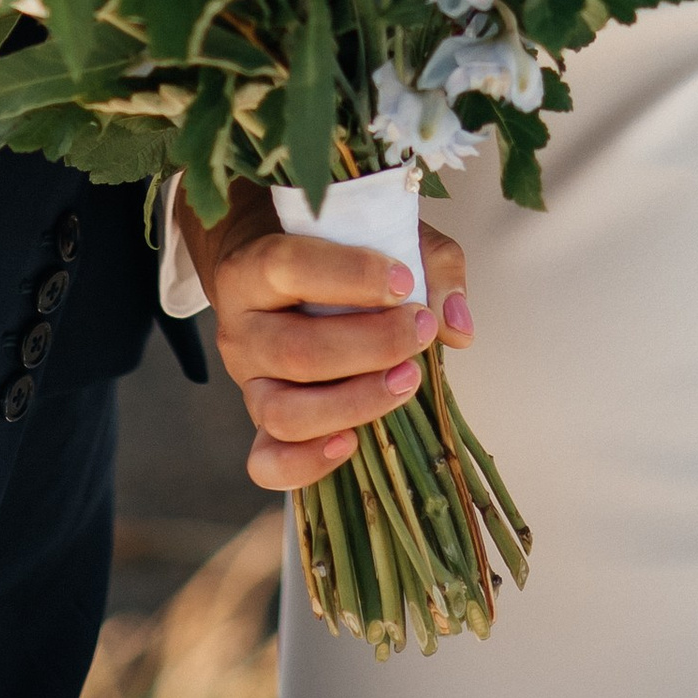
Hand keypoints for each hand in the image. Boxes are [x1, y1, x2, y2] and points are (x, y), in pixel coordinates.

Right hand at [187, 178, 473, 490]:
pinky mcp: (259, 425)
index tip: (404, 281)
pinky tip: (353, 443)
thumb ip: (429, 265)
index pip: (289, 267)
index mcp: (253, 268)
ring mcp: (247, 383)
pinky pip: (267, 464)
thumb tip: (457, 325)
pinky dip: (307, 463)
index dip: (349, 275)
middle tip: (420, 330)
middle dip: (371, 346)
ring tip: (406, 379)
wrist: (278, 279)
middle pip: (296, 349)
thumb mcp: (381, 234)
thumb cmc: (336, 254)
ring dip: (354, 402)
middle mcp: (241, 329)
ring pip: (284, 412)